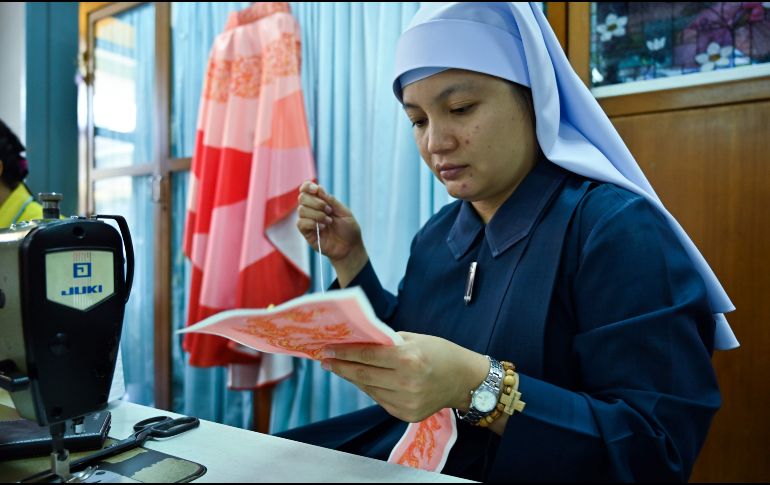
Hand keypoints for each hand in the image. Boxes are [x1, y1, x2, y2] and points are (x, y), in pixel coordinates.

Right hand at [296, 181, 367, 285]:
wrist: (350, 247)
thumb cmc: (348, 229)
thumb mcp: (344, 212)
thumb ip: (331, 200)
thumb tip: (319, 188)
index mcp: (320, 202)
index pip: (306, 189)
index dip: (307, 186)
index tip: (315, 189)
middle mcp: (312, 210)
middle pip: (302, 198)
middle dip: (316, 202)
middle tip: (329, 211)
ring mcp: (308, 221)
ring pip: (301, 210)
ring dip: (317, 214)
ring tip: (329, 221)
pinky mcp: (306, 233)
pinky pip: (301, 223)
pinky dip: (312, 223)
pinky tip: (323, 227)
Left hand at [320, 332, 488, 422]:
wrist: (464, 381)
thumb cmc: (440, 353)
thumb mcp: (415, 339)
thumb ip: (388, 341)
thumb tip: (360, 341)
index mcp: (408, 359)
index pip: (367, 356)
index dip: (345, 353)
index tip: (328, 349)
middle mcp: (406, 383)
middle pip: (363, 374)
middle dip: (341, 367)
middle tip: (325, 360)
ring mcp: (406, 402)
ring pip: (369, 389)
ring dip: (352, 378)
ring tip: (340, 368)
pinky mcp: (406, 414)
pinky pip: (380, 400)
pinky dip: (369, 389)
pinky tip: (362, 380)